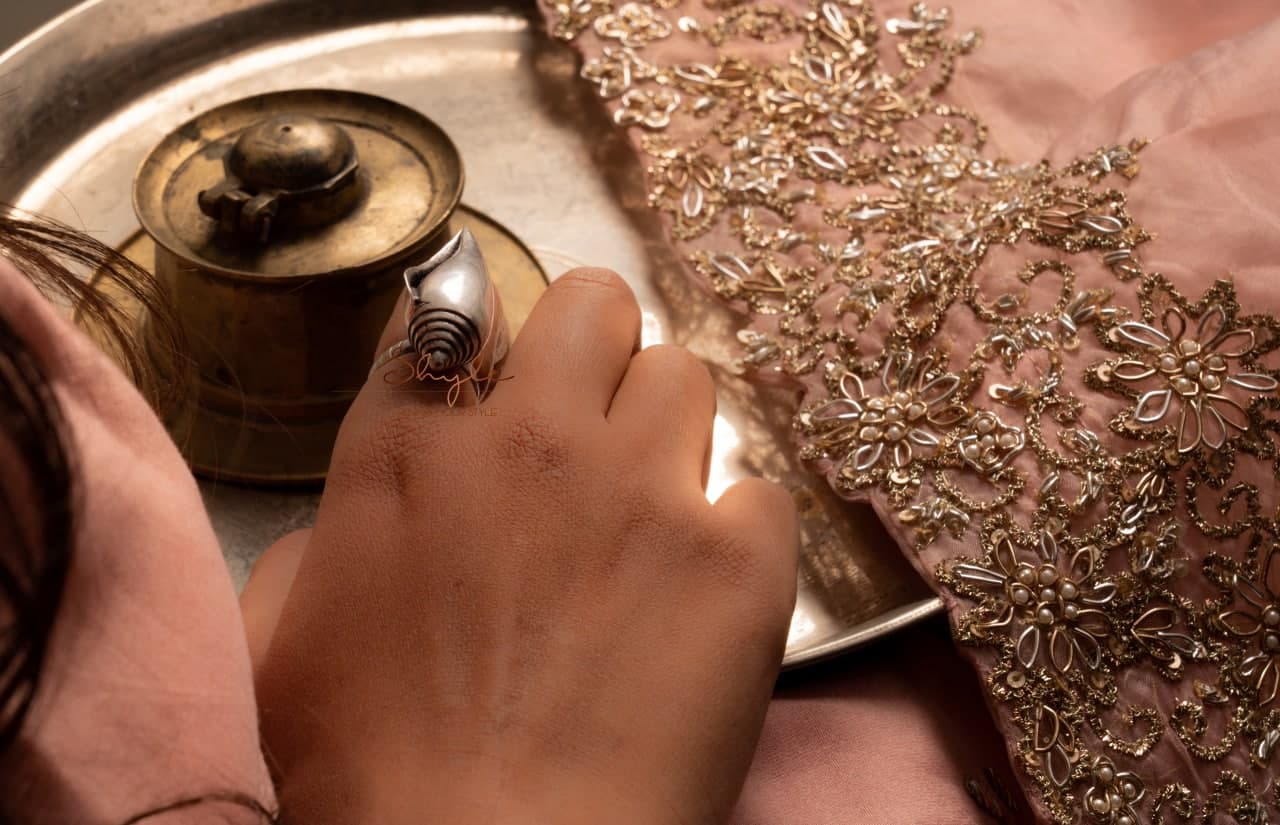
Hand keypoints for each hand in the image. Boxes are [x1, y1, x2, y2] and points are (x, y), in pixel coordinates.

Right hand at [241, 268, 798, 824]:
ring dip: (664, 424)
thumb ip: (319, 545)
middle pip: (594, 303)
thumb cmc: (369, 776)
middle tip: (590, 409)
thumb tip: (356, 518)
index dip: (478, 334)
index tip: (493, 371)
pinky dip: (736, 528)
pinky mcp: (739, 557)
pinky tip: (706, 586)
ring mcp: (644, 489)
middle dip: (593, 341)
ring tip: (650, 502)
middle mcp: (532, 441)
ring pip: (684, 373)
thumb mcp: (283, 647)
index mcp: (409, 451)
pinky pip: (760, 491)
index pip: (453, 312)